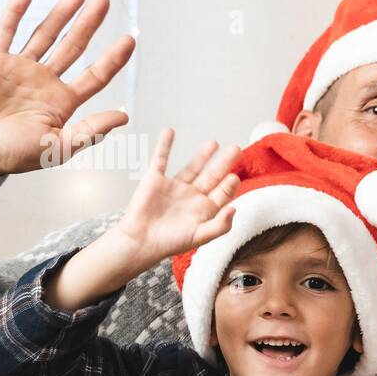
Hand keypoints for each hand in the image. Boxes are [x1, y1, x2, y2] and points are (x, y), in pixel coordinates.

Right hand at [0, 0, 134, 174]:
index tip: (130, 39)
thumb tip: (125, 116)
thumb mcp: (59, 146)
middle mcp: (45, 81)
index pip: (96, 75)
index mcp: (64, 102)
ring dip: (60, 13)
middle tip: (104, 0)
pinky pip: (6, 30)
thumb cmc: (14, 154)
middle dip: (89, 24)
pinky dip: (16, 10)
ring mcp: (20, 68)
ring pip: (45, 34)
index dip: (113, 58)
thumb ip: (91, 131)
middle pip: (74, 46)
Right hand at [115, 130, 240, 269]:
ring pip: (192, 167)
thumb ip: (220, 225)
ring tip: (213, 143)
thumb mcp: (200, 237)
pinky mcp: (155, 180)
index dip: (230, 185)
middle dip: (224, 163)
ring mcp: (174, 187)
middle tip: (236, 149)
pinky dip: (165, 145)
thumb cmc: (170, 243)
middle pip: (212, 176)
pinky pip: (160, 159)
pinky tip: (169, 132)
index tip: (235, 176)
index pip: (222, 193)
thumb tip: (235, 208)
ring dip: (203, 155)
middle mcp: (191, 196)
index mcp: (204, 210)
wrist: (140, 241)